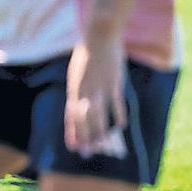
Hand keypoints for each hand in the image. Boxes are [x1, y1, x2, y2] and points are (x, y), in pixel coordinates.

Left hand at [64, 37, 128, 156]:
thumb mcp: (77, 72)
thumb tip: (77, 102)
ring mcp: (99, 87)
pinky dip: (118, 115)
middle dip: (84, 138)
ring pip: (99, 115)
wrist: (98, 36)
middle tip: (87, 154)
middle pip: (83, 119)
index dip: (72, 132)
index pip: (71, 115)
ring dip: (100, 131)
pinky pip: (115, 103)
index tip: (73, 147)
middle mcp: (84, 90)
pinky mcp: (113, 82)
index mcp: (74, 88)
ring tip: (103, 145)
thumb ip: (78, 88)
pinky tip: (120, 126)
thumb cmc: (87, 53)